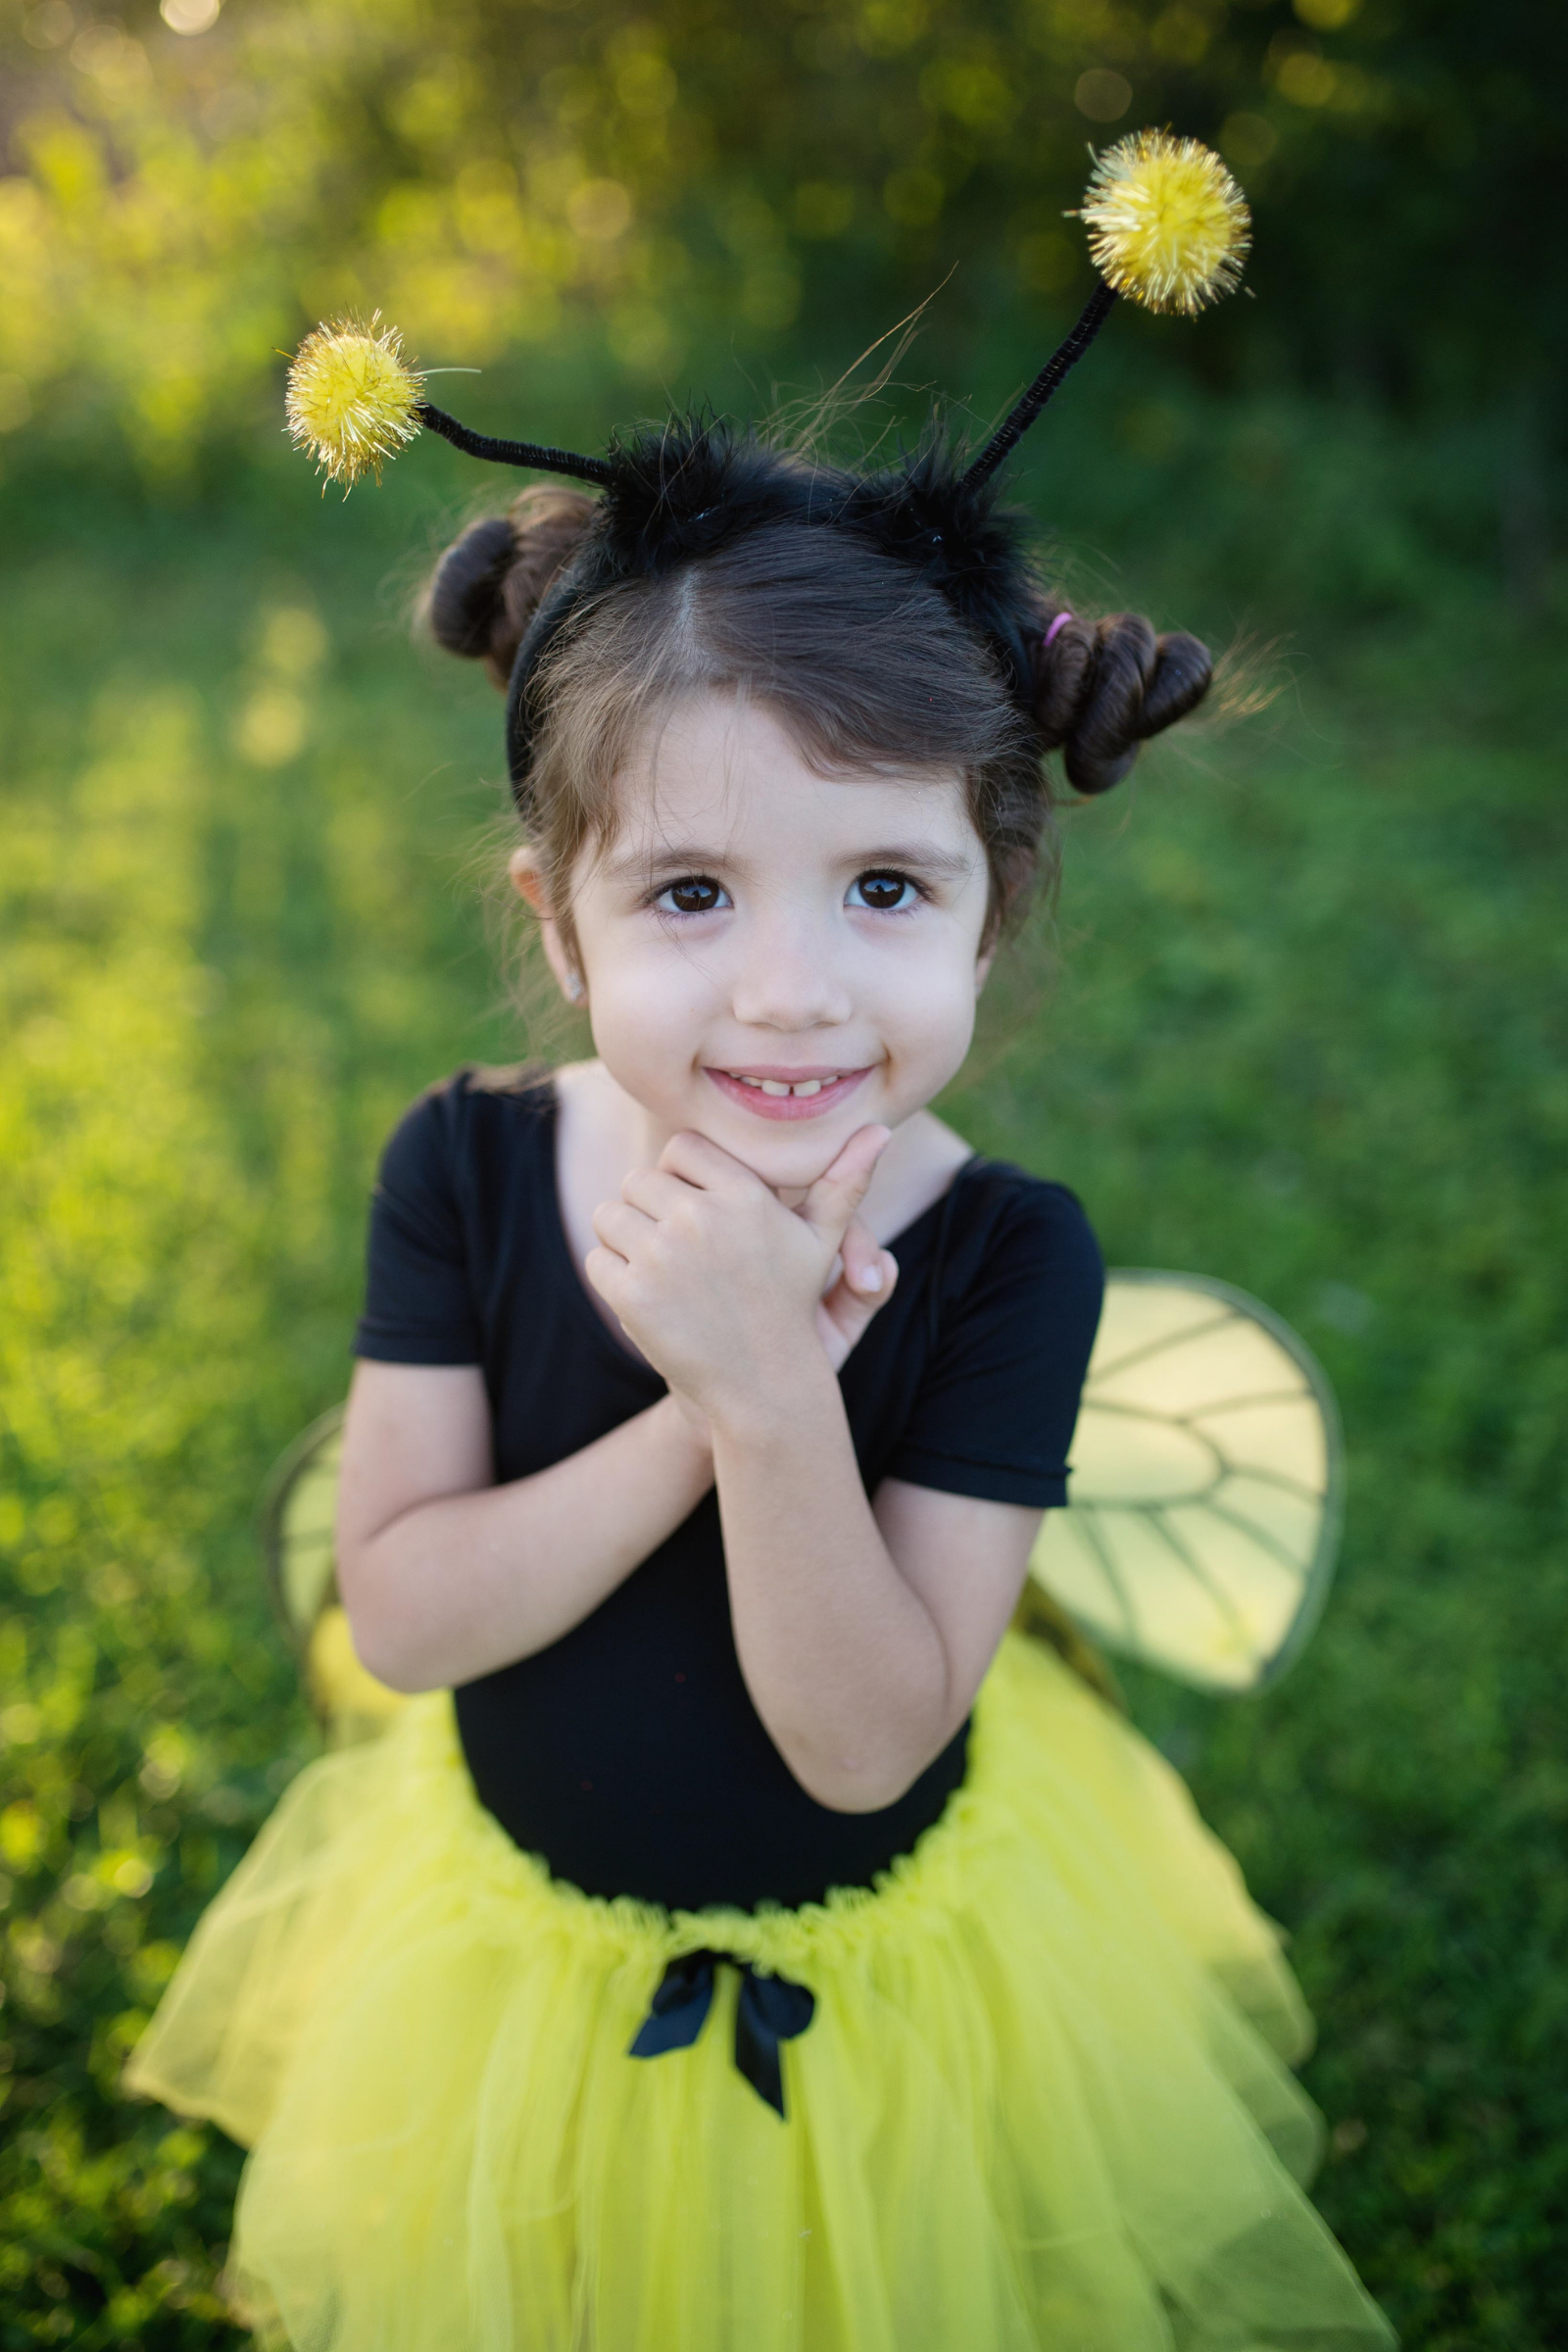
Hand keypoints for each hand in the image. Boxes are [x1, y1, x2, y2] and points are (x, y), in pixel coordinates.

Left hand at [585, 1126, 897, 1414]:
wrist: (762, 1386)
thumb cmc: (789, 1306)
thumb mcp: (822, 1243)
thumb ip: (845, 1182)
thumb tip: (882, 1131)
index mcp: (746, 1195)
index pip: (681, 1148)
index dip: (680, 1176)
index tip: (694, 1209)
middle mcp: (703, 1218)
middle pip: (638, 1179)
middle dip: (649, 1210)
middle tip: (673, 1246)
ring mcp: (664, 1256)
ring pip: (610, 1215)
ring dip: (625, 1242)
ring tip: (659, 1271)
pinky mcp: (634, 1295)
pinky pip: (598, 1261)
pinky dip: (613, 1280)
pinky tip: (648, 1300)